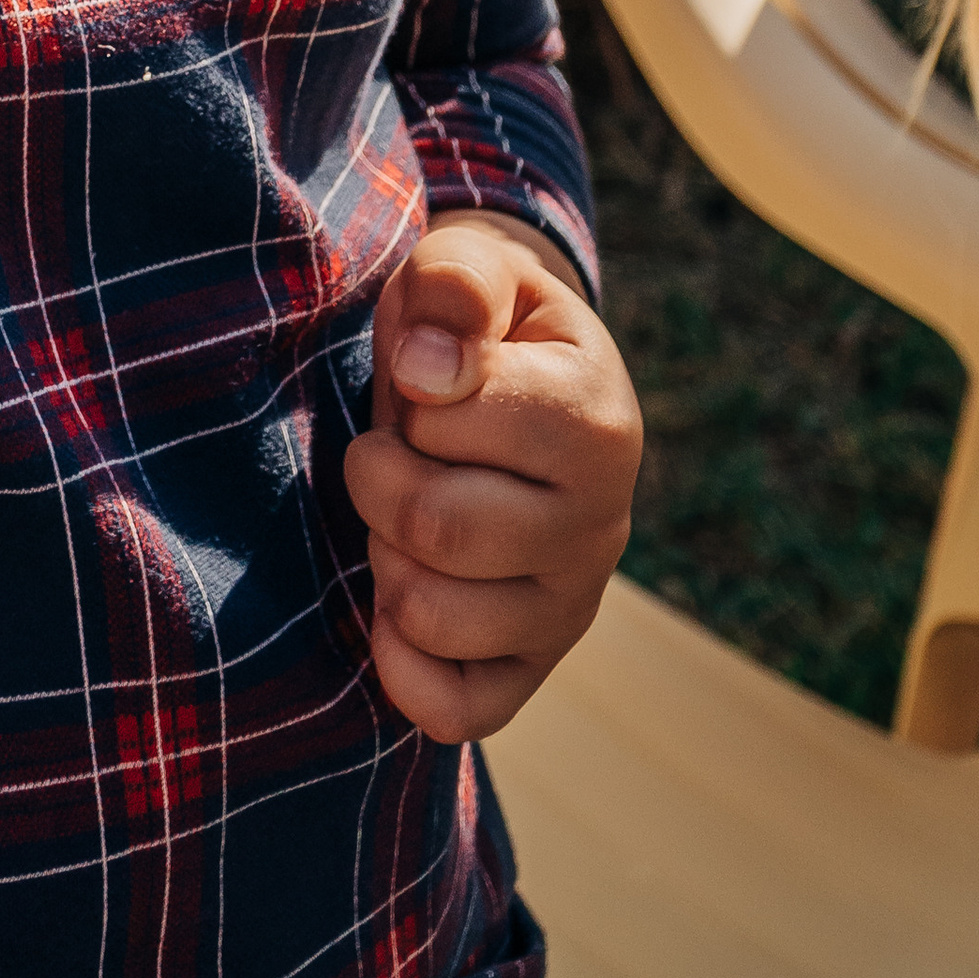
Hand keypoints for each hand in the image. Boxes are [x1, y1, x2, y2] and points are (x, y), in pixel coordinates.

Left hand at [344, 213, 639, 742]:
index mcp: (598, 422)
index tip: (426, 378)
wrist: (509, 377)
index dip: (410, 390)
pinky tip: (394, 599)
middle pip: (436, 528)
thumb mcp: (471, 267)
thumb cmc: (474, 323)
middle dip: (377, 476)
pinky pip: (453, 710)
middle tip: (395, 448)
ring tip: (407, 511)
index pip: (451, 419)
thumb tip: (434, 369)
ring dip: (382, 556)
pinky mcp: (529, 669)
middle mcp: (601, 526)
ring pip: (431, 615)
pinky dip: (400, 664)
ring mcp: (569, 607)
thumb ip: (457, 282)